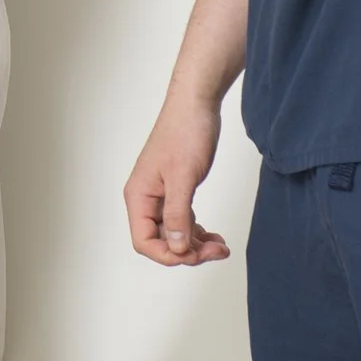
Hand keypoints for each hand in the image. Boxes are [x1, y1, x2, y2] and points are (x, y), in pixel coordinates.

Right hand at [125, 94, 229, 266]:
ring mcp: (161, 195)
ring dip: (196, 245)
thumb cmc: (185, 133)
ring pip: (174, 233)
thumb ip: (177, 214)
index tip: (195, 255)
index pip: (144, 240)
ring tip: (221, 246)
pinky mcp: (176, 190)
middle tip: (217, 250)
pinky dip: (198, 232)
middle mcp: (146, 198)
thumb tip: (177, 248)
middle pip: (160, 241)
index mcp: (139, 195)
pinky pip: (182, 221)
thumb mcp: (183, 177)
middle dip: (188, 251)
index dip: (168, 254)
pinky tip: (214, 235)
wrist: (196, 105)